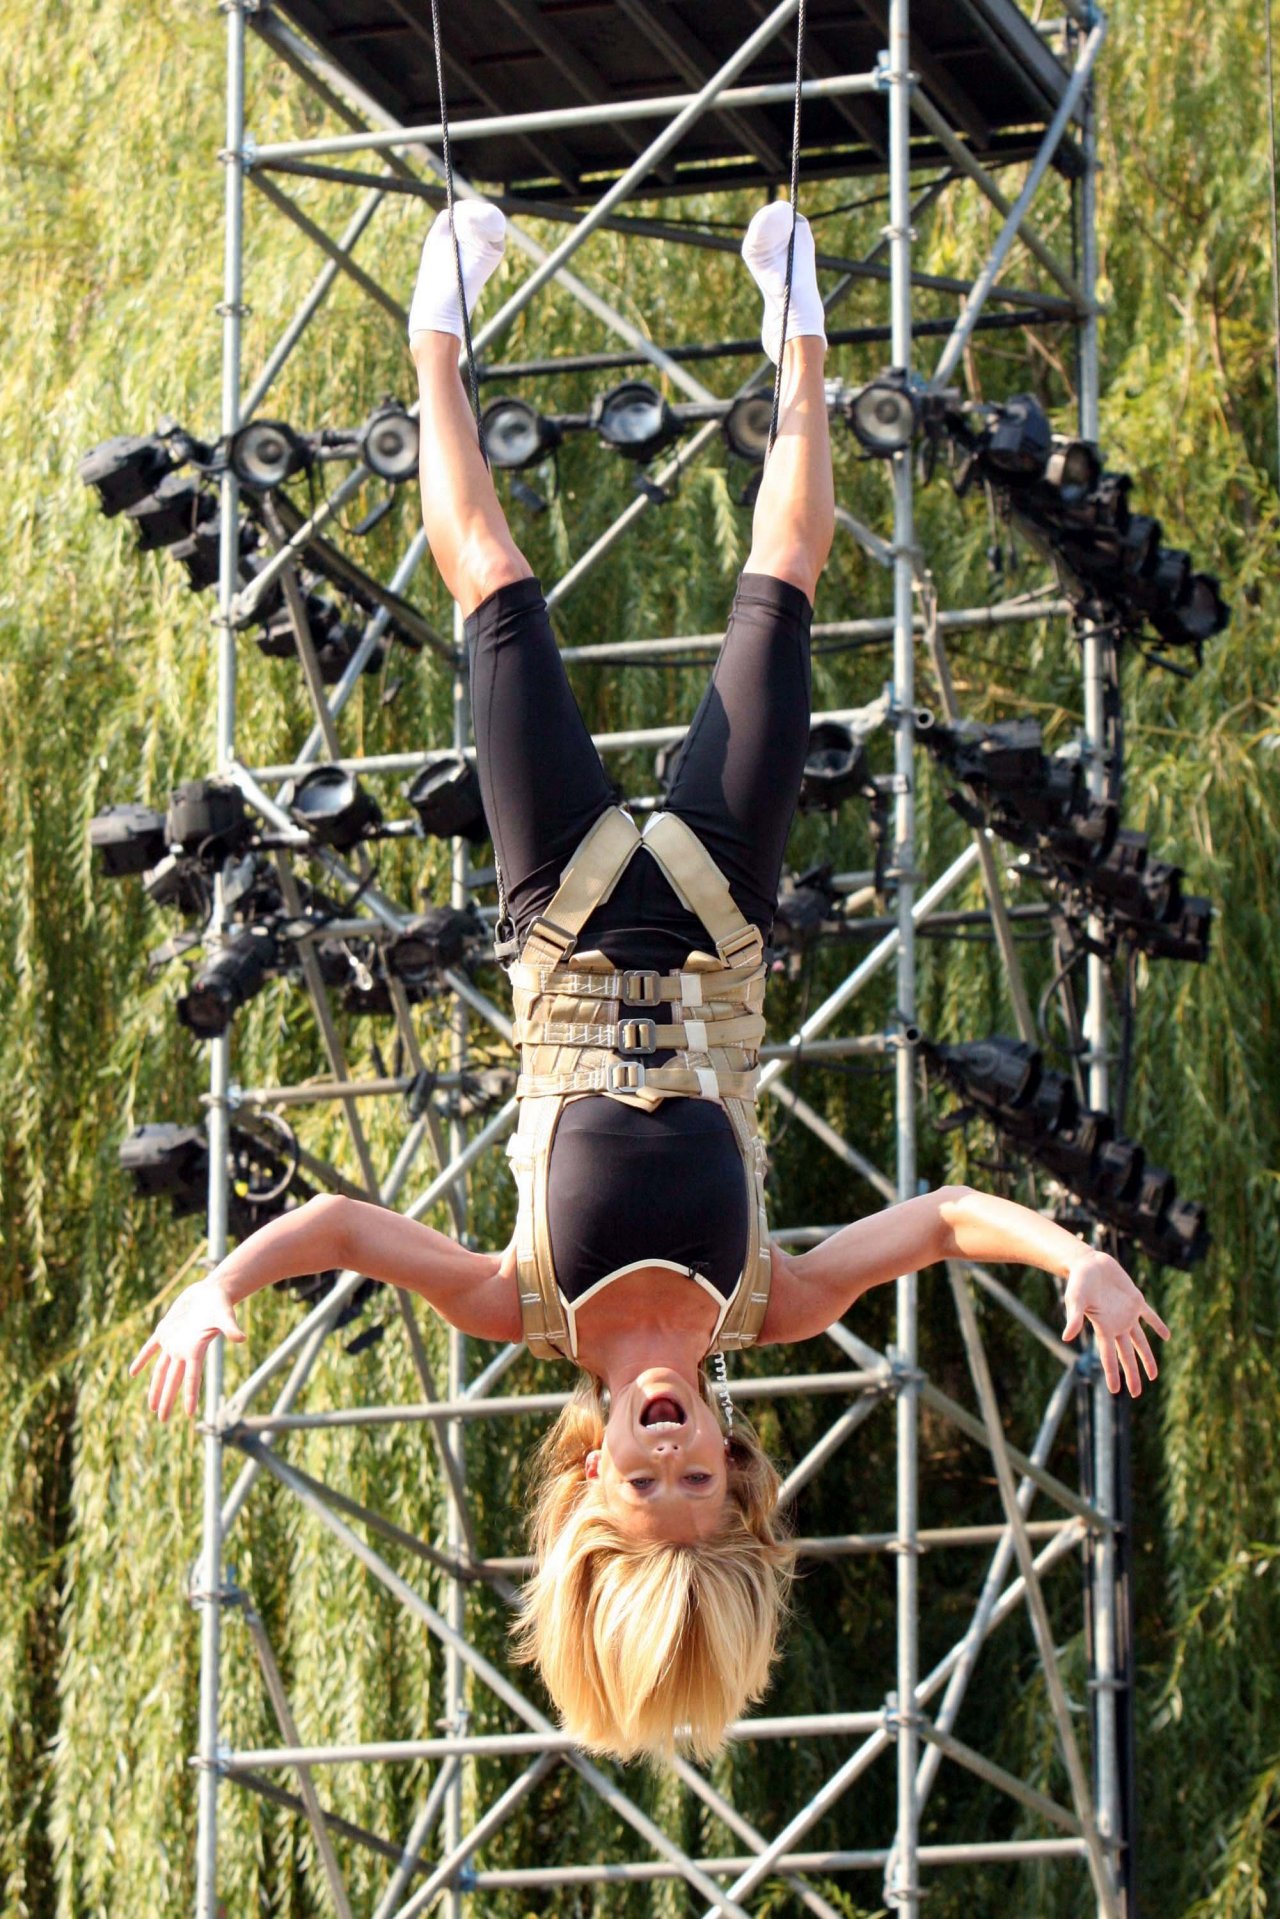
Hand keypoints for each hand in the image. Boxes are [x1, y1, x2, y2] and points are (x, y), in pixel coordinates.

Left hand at [128, 1275, 246, 1420]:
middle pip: (173, 1380)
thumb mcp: (225, 1315)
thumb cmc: (221, 1303)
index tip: (190, 1414)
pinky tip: (133, 1372)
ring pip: (161, 1370)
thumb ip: (231, 1328)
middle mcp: (183, 1350)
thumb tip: (241, 1338)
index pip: (193, 1377)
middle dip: (167, 1400)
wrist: (212, 1291)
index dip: (191, 1396)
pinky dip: (142, 1359)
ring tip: (152, 1407)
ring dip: (156, 1387)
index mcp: (196, 1349)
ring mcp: (173, 1341)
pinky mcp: (165, 1330)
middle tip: (162, 1420)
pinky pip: (150, 1348)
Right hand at [1062, 1251, 1170, 1395]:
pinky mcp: (1135, 1301)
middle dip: (1132, 1374)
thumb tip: (1066, 1337)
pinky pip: (1150, 1317)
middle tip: (1136, 1393)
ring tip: (1153, 1376)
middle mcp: (1116, 1325)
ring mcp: (1127, 1314)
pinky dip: (1158, 1326)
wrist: (1088, 1262)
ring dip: (1146, 1357)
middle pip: (1126, 1355)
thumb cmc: (1078, 1281)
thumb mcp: (1075, 1300)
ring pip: (1139, 1341)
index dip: (1112, 1374)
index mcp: (1103, 1328)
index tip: (1115, 1391)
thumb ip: (1074, 1318)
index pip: (1109, 1356)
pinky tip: (1166, 1336)